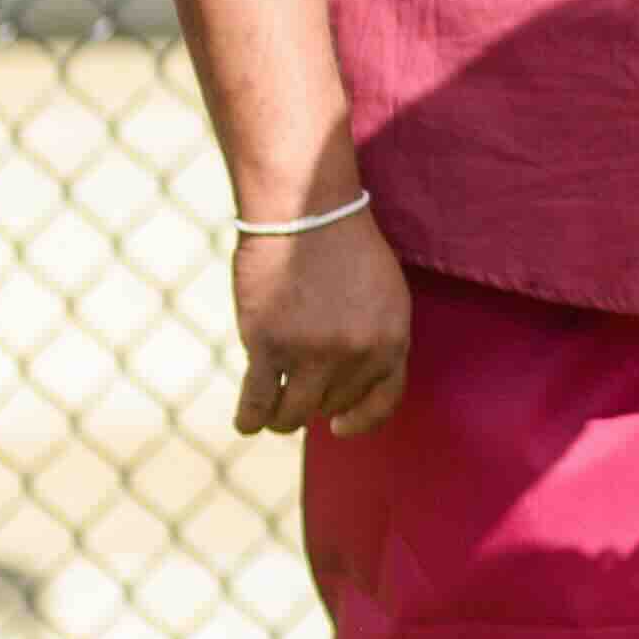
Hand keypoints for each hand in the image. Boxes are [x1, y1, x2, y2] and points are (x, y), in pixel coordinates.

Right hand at [231, 204, 413, 440]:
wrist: (305, 211)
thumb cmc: (344, 246)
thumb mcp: (386, 294)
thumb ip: (378, 339)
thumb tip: (354, 387)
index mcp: (392, 340)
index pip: (382, 401)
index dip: (361, 420)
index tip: (341, 427)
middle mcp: (356, 353)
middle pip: (333, 404)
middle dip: (317, 401)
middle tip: (300, 388)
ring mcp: (311, 352)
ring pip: (294, 414)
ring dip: (283, 418)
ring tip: (274, 414)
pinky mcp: (268, 346)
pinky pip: (258, 402)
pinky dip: (250, 419)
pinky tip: (246, 423)